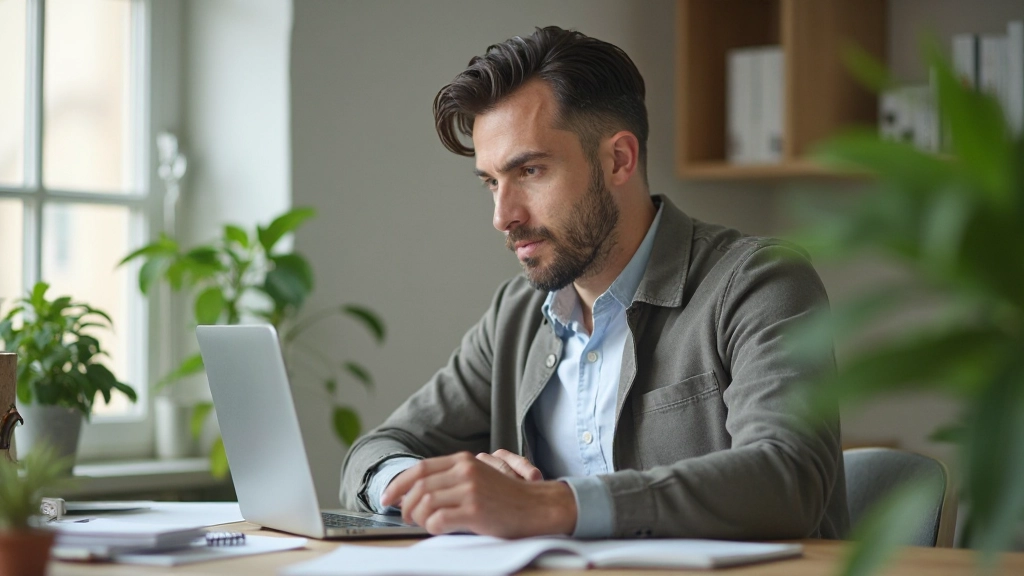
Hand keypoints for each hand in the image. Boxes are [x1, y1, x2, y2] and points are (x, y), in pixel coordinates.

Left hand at [380, 452, 575, 537]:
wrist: (537, 507)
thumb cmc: (506, 498)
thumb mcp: (478, 478)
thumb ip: (451, 480)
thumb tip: (417, 492)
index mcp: (463, 461)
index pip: (419, 469)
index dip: (398, 484)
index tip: (387, 498)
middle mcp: (464, 471)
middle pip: (418, 486)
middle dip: (405, 506)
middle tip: (406, 518)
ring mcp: (470, 490)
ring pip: (425, 503)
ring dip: (417, 518)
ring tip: (423, 525)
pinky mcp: (475, 510)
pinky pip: (438, 519)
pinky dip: (432, 527)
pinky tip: (439, 529)